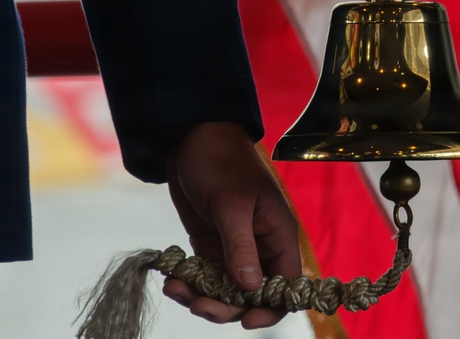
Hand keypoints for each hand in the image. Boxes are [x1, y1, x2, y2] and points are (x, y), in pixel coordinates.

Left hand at [162, 121, 300, 328]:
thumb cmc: (220, 162)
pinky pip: (206, 278)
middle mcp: (260, 245)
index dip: (271, 307)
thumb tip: (250, 289)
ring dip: (202, 297)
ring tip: (176, 289)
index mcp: (278, 233)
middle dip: (226, 306)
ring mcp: (235, 247)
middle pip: (253, 295)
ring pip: (226, 291)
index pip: (286, 283)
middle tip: (197, 304)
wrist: (191, 139)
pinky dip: (190, 284)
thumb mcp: (231, 205)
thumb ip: (240, 247)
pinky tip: (173, 280)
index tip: (246, 319)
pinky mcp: (211, 246)